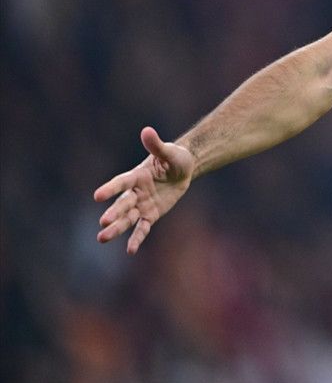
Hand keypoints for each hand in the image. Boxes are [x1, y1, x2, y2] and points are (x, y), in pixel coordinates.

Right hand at [95, 126, 195, 254]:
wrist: (183, 169)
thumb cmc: (175, 158)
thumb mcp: (170, 152)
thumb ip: (157, 145)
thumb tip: (147, 131)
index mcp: (137, 175)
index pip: (122, 182)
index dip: (111, 188)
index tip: (97, 196)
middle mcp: (135, 192)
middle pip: (122, 204)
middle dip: (113, 213)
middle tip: (103, 223)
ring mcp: (141, 204)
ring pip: (127, 219)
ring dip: (117, 228)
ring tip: (102, 238)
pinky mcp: (150, 214)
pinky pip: (142, 228)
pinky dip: (136, 238)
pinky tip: (130, 251)